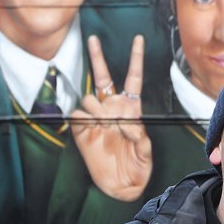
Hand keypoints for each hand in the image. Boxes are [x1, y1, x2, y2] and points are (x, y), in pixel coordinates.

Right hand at [71, 34, 152, 201]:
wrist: (122, 184)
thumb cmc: (138, 166)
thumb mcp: (145, 151)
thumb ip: (138, 134)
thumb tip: (124, 121)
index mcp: (131, 108)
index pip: (133, 78)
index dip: (135, 58)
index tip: (138, 39)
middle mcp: (112, 108)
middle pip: (103, 77)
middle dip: (97, 57)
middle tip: (92, 38)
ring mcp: (96, 117)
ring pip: (89, 98)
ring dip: (97, 108)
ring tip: (106, 124)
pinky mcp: (82, 129)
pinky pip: (77, 116)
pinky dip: (84, 120)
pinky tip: (92, 129)